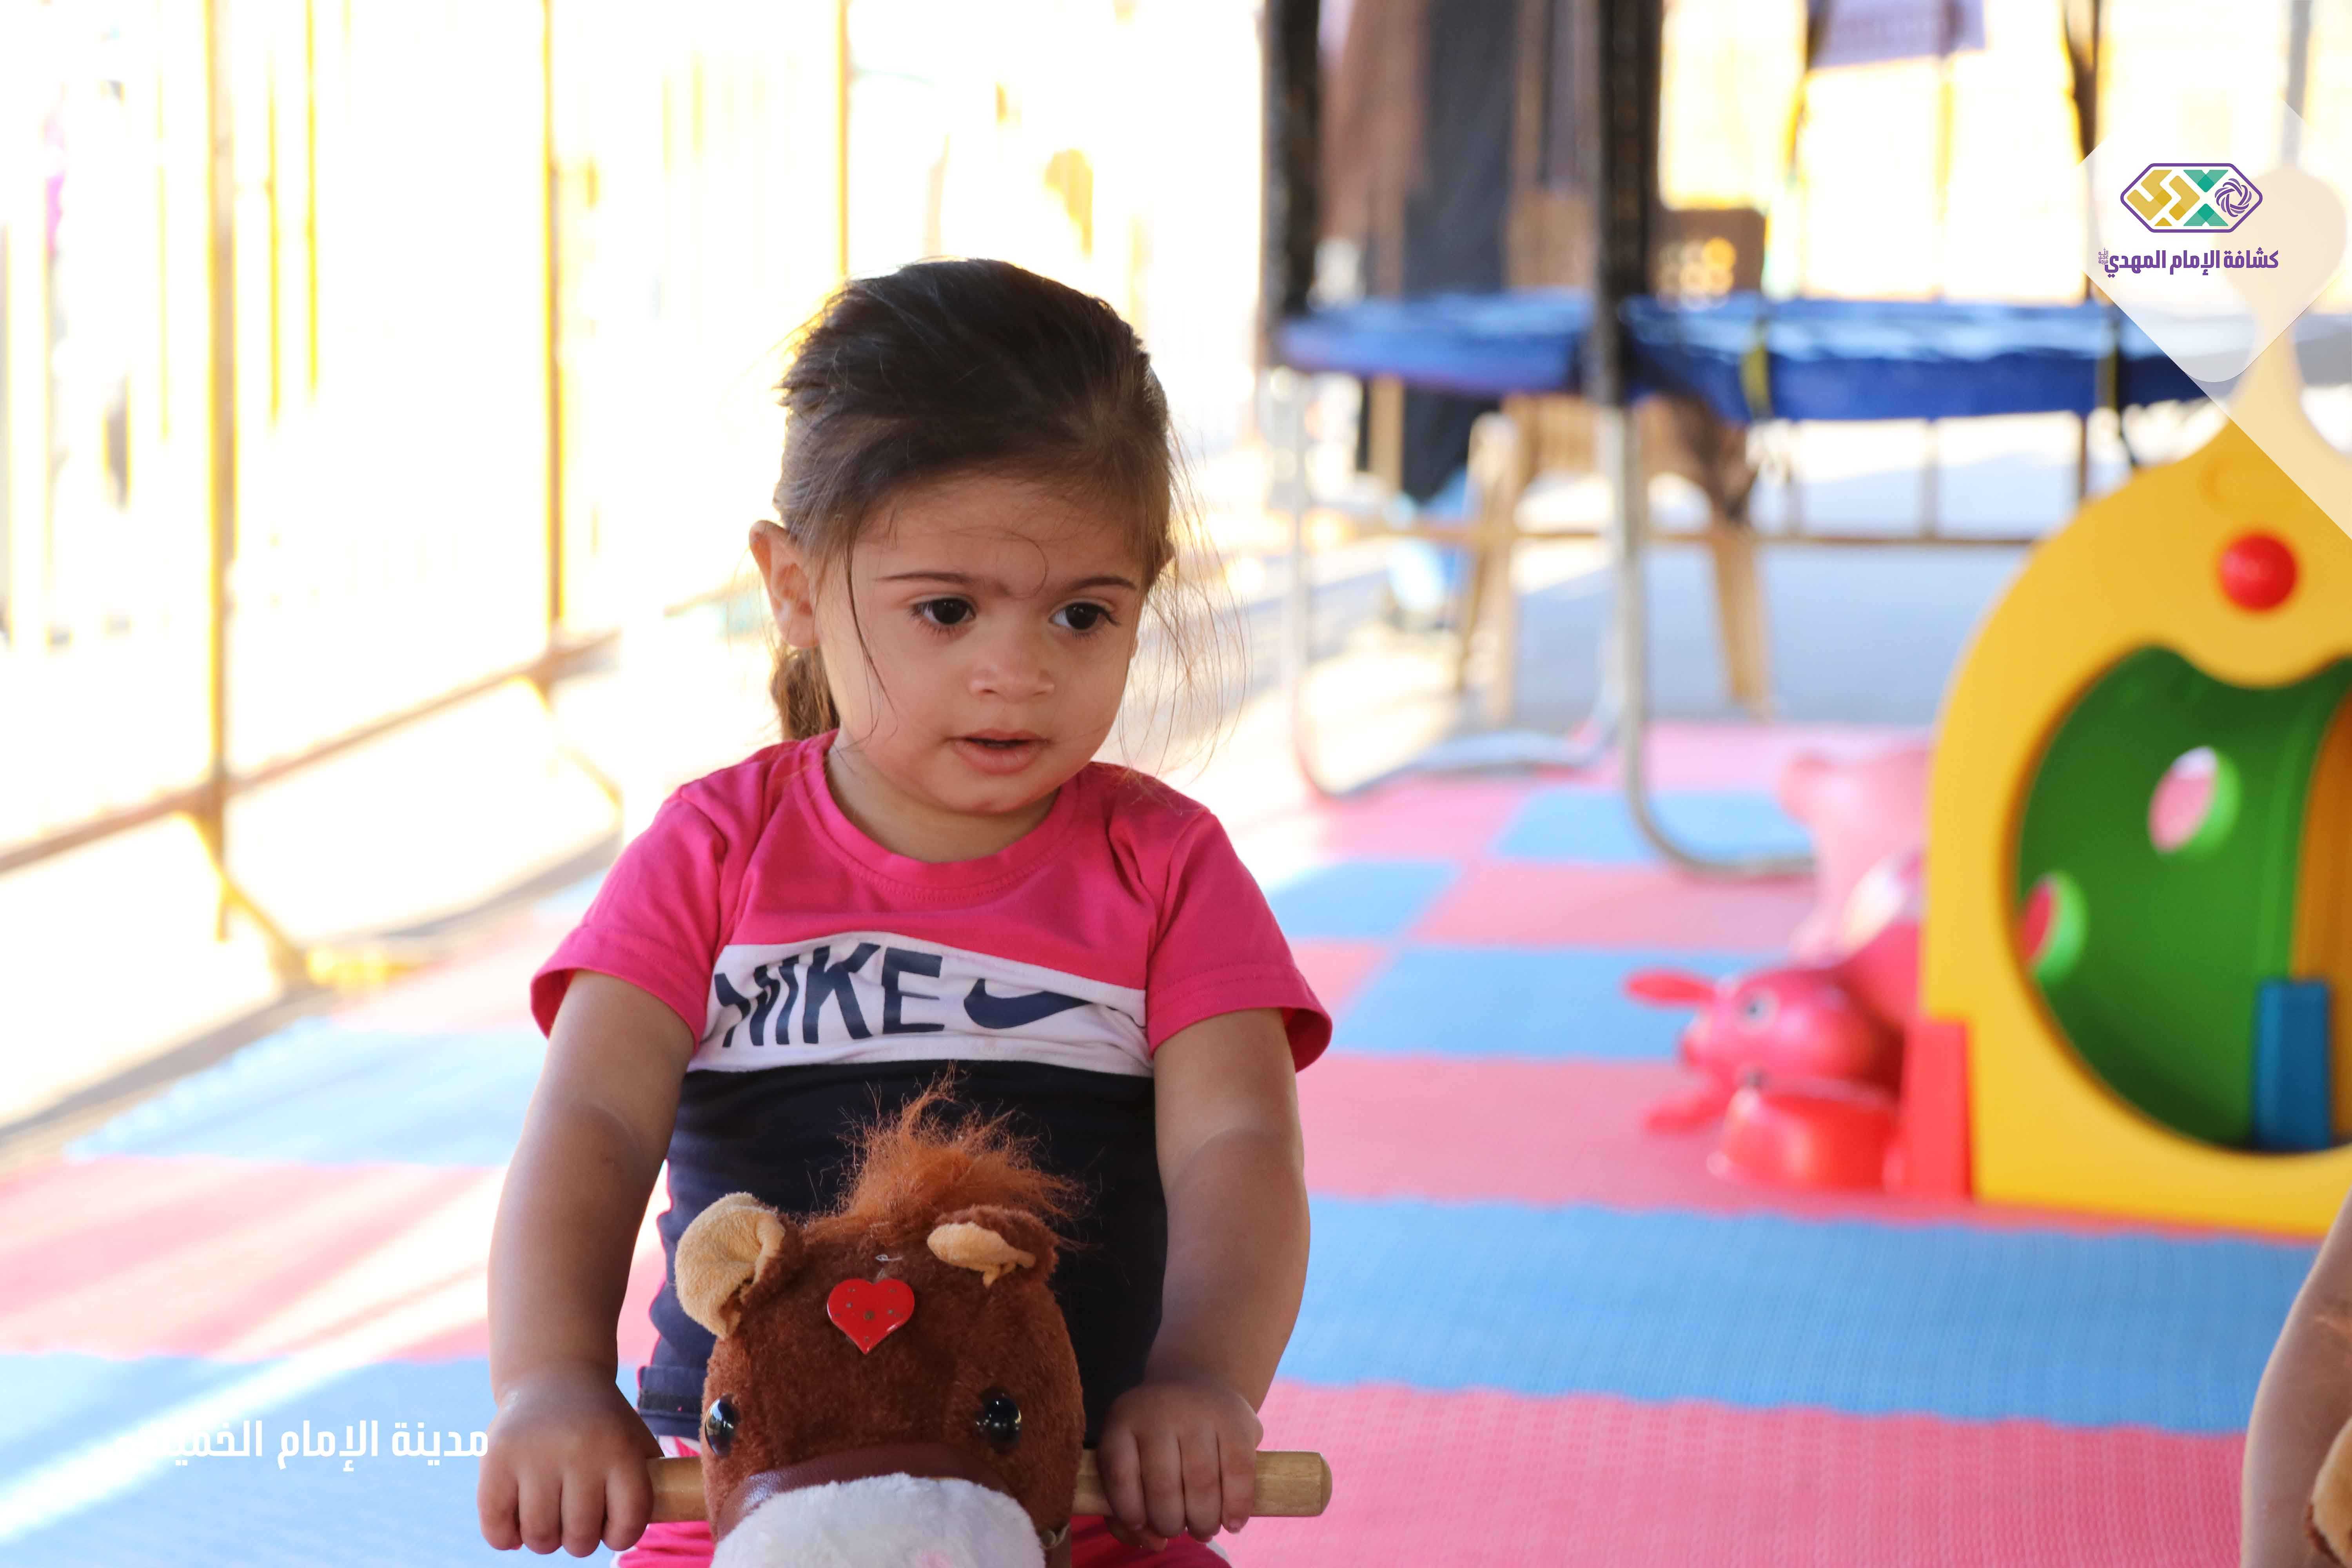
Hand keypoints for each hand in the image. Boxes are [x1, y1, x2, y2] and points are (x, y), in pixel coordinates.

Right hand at [478, 1365, 661, 1555]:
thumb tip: (666, 1513)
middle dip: (579, 1540)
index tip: (612, 1526)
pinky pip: (496, 1529)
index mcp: (620, 1449)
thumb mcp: (637, 1443)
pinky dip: (506, 1537)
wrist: (555, 1378)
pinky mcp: (496, 1459)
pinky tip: (517, 1521)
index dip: (621, 1535)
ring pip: (539, 1539)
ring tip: (549, 1516)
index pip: (629, 1521)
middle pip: (580, 1538)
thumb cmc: (603, 1426)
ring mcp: (534, 1455)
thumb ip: (652, 1483)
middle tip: (576, 1519)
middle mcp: (579, 1450)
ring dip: (545, 1540)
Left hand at [1095, 1372, 1260, 1552]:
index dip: (1130, 1513)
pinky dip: (1237, 1506)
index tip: (1144, 1526)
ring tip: (1204, 1529)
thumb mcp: (1131, 1457)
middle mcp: (1159, 1411)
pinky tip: (1233, 1522)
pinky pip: (1238, 1472)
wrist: (1197, 1382)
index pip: (1120, 1475)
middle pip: (1163, 1486)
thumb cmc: (1158, 1438)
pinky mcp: (1236, 1420)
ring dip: (1203, 1521)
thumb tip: (1155, 1544)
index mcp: (1123, 1420)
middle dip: (1171, 1523)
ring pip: (1201, 1483)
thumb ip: (1127, 1507)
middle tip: (1178, 1530)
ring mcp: (1199, 1412)